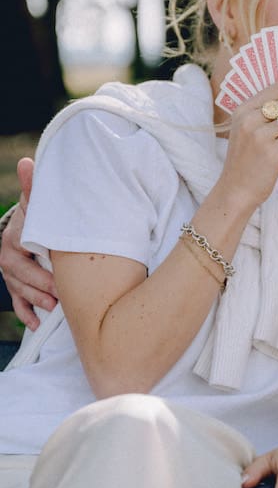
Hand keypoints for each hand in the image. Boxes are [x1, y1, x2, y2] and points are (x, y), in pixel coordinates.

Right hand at [0, 158, 57, 328]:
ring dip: (34, 301)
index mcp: (14, 238)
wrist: (27, 227)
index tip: (58, 277)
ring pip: (18, 290)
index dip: (39, 267)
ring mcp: (10, 273)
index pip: (23, 252)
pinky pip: (17, 303)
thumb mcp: (36, 203)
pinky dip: (27, 314)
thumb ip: (33, 188)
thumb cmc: (38, 216)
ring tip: (51, 310)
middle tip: (58, 298)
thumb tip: (26, 162)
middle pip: (20, 275)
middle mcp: (8, 256)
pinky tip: (38, 325)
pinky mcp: (14, 285)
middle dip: (39, 287)